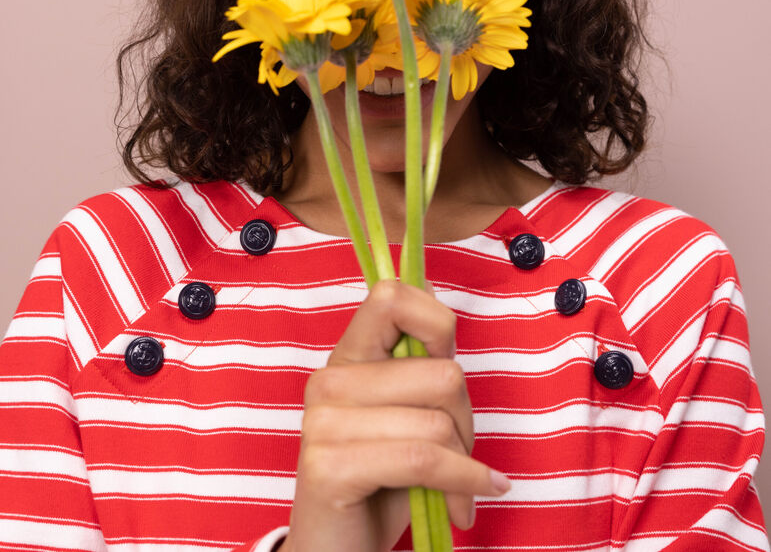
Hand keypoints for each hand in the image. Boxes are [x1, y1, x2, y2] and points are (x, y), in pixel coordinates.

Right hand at [281, 279, 509, 551]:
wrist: (337, 551)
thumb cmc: (383, 480)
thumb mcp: (405, 412)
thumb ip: (418, 363)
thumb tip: (433, 295)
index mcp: (348, 355)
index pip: (391, 295)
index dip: (435, 321)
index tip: (446, 361)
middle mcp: (329, 379)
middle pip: (440, 371)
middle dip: (466, 419)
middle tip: (460, 451)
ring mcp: (325, 421)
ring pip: (437, 420)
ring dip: (464, 461)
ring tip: (457, 482)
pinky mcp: (330, 465)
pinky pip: (423, 459)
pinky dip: (462, 483)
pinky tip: (468, 504)